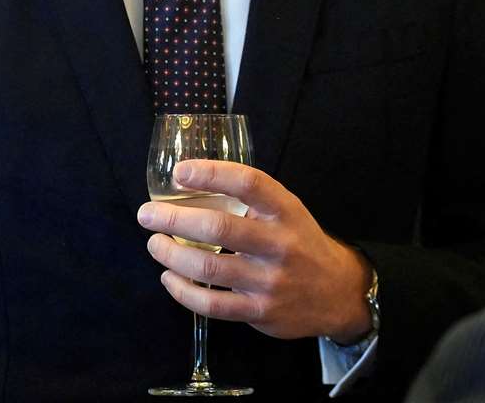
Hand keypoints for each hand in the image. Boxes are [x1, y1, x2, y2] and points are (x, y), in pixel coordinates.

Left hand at [137, 160, 372, 341]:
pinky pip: (212, 304)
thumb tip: (190, 185)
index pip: (249, 183)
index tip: (180, 172)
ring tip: (154, 244)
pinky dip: (182, 291)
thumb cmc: (300, 242)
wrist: (337, 292)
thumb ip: (250, 200)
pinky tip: (169, 278)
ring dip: (171, 255)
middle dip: (174, 220)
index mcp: (285, 210)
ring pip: (209, 268)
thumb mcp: (287, 212)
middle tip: (147, 214)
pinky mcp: (260, 312)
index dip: (212, 174)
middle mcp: (279, 244)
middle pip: (219, 228)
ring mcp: (269, 281)